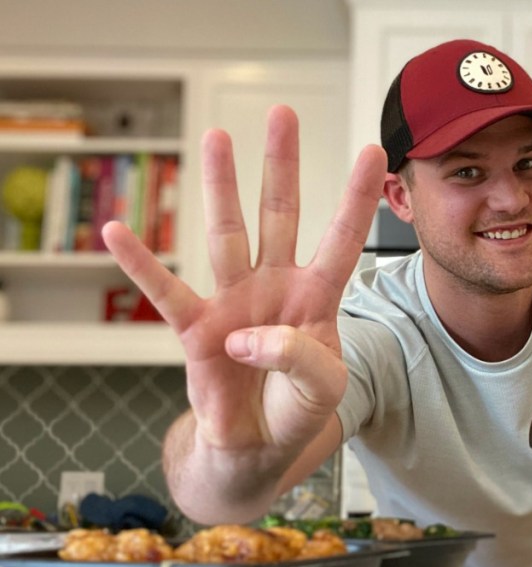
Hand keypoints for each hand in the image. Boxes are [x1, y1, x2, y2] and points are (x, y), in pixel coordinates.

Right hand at [102, 105, 386, 512]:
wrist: (258, 449)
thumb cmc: (297, 411)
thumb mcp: (322, 391)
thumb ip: (299, 359)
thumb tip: (248, 337)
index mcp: (317, 299)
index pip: (342, 241)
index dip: (355, 199)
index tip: (372, 151)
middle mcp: (275, 288)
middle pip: (281, 216)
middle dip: (282, 166)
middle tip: (283, 113)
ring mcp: (235, 303)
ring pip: (227, 234)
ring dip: (220, 186)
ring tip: (216, 137)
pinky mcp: (197, 329)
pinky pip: (165, 293)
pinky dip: (141, 265)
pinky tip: (118, 231)